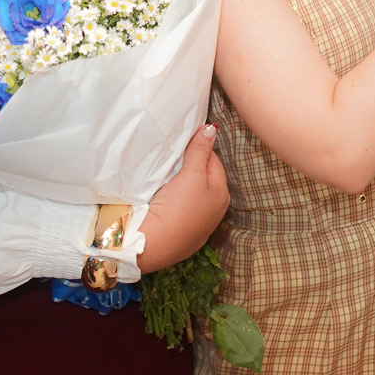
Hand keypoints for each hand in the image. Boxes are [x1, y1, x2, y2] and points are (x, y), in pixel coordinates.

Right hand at [136, 125, 228, 272]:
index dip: (199, 150)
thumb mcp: (191, 174)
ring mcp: (199, 227)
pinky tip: (162, 201)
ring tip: (166, 180)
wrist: (152, 245)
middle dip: (191, 168)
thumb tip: (212, 129)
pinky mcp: (181, 236)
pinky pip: (180, 211)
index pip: (214, 162)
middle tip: (172, 161)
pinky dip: (174, 203)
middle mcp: (215, 212)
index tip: (183, 144)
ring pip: (192, 196)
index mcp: (222, 195)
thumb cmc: (177, 208)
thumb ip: (200, 150)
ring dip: (181, 187)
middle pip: (204, 180)